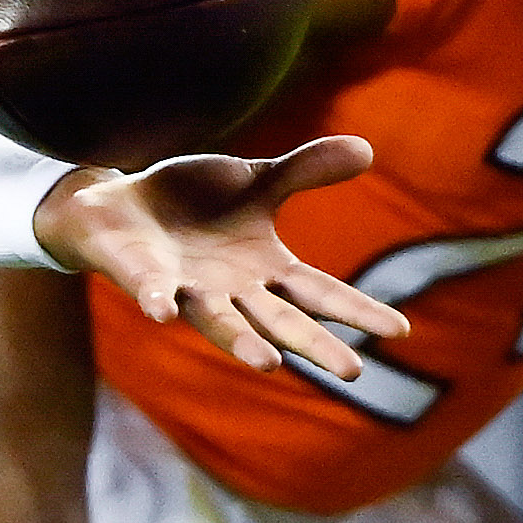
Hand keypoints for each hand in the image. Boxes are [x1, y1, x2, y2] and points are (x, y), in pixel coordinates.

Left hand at [33, 135, 408, 379]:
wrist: (122, 204)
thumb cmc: (194, 201)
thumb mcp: (255, 179)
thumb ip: (305, 170)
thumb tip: (368, 149)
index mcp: (265, 268)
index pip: (319, 293)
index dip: (357, 310)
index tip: (400, 331)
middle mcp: (232, 290)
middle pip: (281, 322)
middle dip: (314, 346)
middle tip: (353, 373)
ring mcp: (189, 289)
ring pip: (220, 323)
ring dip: (242, 343)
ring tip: (269, 364)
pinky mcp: (146, 280)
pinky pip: (154, 294)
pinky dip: (158, 303)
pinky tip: (164, 313)